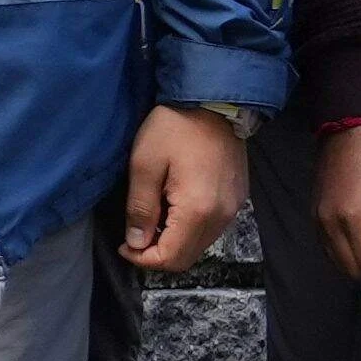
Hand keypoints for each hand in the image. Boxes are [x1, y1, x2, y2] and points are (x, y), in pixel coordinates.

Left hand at [114, 103, 249, 272]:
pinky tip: (172, 210)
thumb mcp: (144, 165)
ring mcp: (233, 208)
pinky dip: (189, 230)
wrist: (213, 102)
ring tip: (151, 220)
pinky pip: (211, 229)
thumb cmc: (174, 128)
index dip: (142, 259)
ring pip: (200, 246)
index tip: (124, 245)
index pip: (170, 257)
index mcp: (198, 210)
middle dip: (156, 254)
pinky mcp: (237, 199)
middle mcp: (222, 216)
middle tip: (134, 236)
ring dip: (173, 242)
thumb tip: (135, 243)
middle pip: (187, 258)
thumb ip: (140, 208)